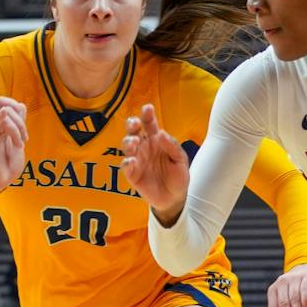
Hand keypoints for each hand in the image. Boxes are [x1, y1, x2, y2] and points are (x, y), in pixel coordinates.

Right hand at [0, 96, 27, 192]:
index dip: (20, 112)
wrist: (1, 181)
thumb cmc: (9, 163)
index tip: (25, 135)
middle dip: (20, 119)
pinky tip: (3, 113)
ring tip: (18, 145)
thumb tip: (20, 105)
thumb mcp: (19, 141)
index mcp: (2, 125)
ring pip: (4, 114)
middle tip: (24, 139)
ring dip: (17, 129)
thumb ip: (19, 124)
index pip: (9, 104)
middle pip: (5, 104)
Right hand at [122, 104, 188, 223]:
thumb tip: (161, 134)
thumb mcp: (180, 160)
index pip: (149, 124)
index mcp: (156, 140)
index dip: (147, 115)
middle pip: (133, 131)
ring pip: (126, 145)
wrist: (174, 198)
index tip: (147, 108)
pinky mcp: (132, 174)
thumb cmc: (178, 176)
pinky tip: (132, 161)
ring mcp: (137, 159)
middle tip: (135, 124)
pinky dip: (127, 162)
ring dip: (128, 142)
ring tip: (135, 143)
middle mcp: (144, 147)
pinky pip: (125, 166)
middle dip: (132, 124)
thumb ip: (172, 146)